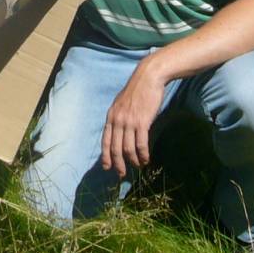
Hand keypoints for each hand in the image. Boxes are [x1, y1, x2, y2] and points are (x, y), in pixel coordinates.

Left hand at [101, 64, 166, 178]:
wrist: (148, 77)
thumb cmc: (137, 90)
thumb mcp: (121, 103)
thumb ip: (118, 117)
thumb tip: (118, 131)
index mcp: (111, 116)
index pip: (105, 141)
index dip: (106, 156)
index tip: (107, 167)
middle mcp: (117, 120)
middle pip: (115, 148)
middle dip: (118, 164)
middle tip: (121, 174)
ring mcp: (129, 122)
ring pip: (128, 148)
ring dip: (133, 160)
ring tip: (138, 166)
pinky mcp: (142, 122)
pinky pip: (141, 144)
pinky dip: (143, 154)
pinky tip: (146, 159)